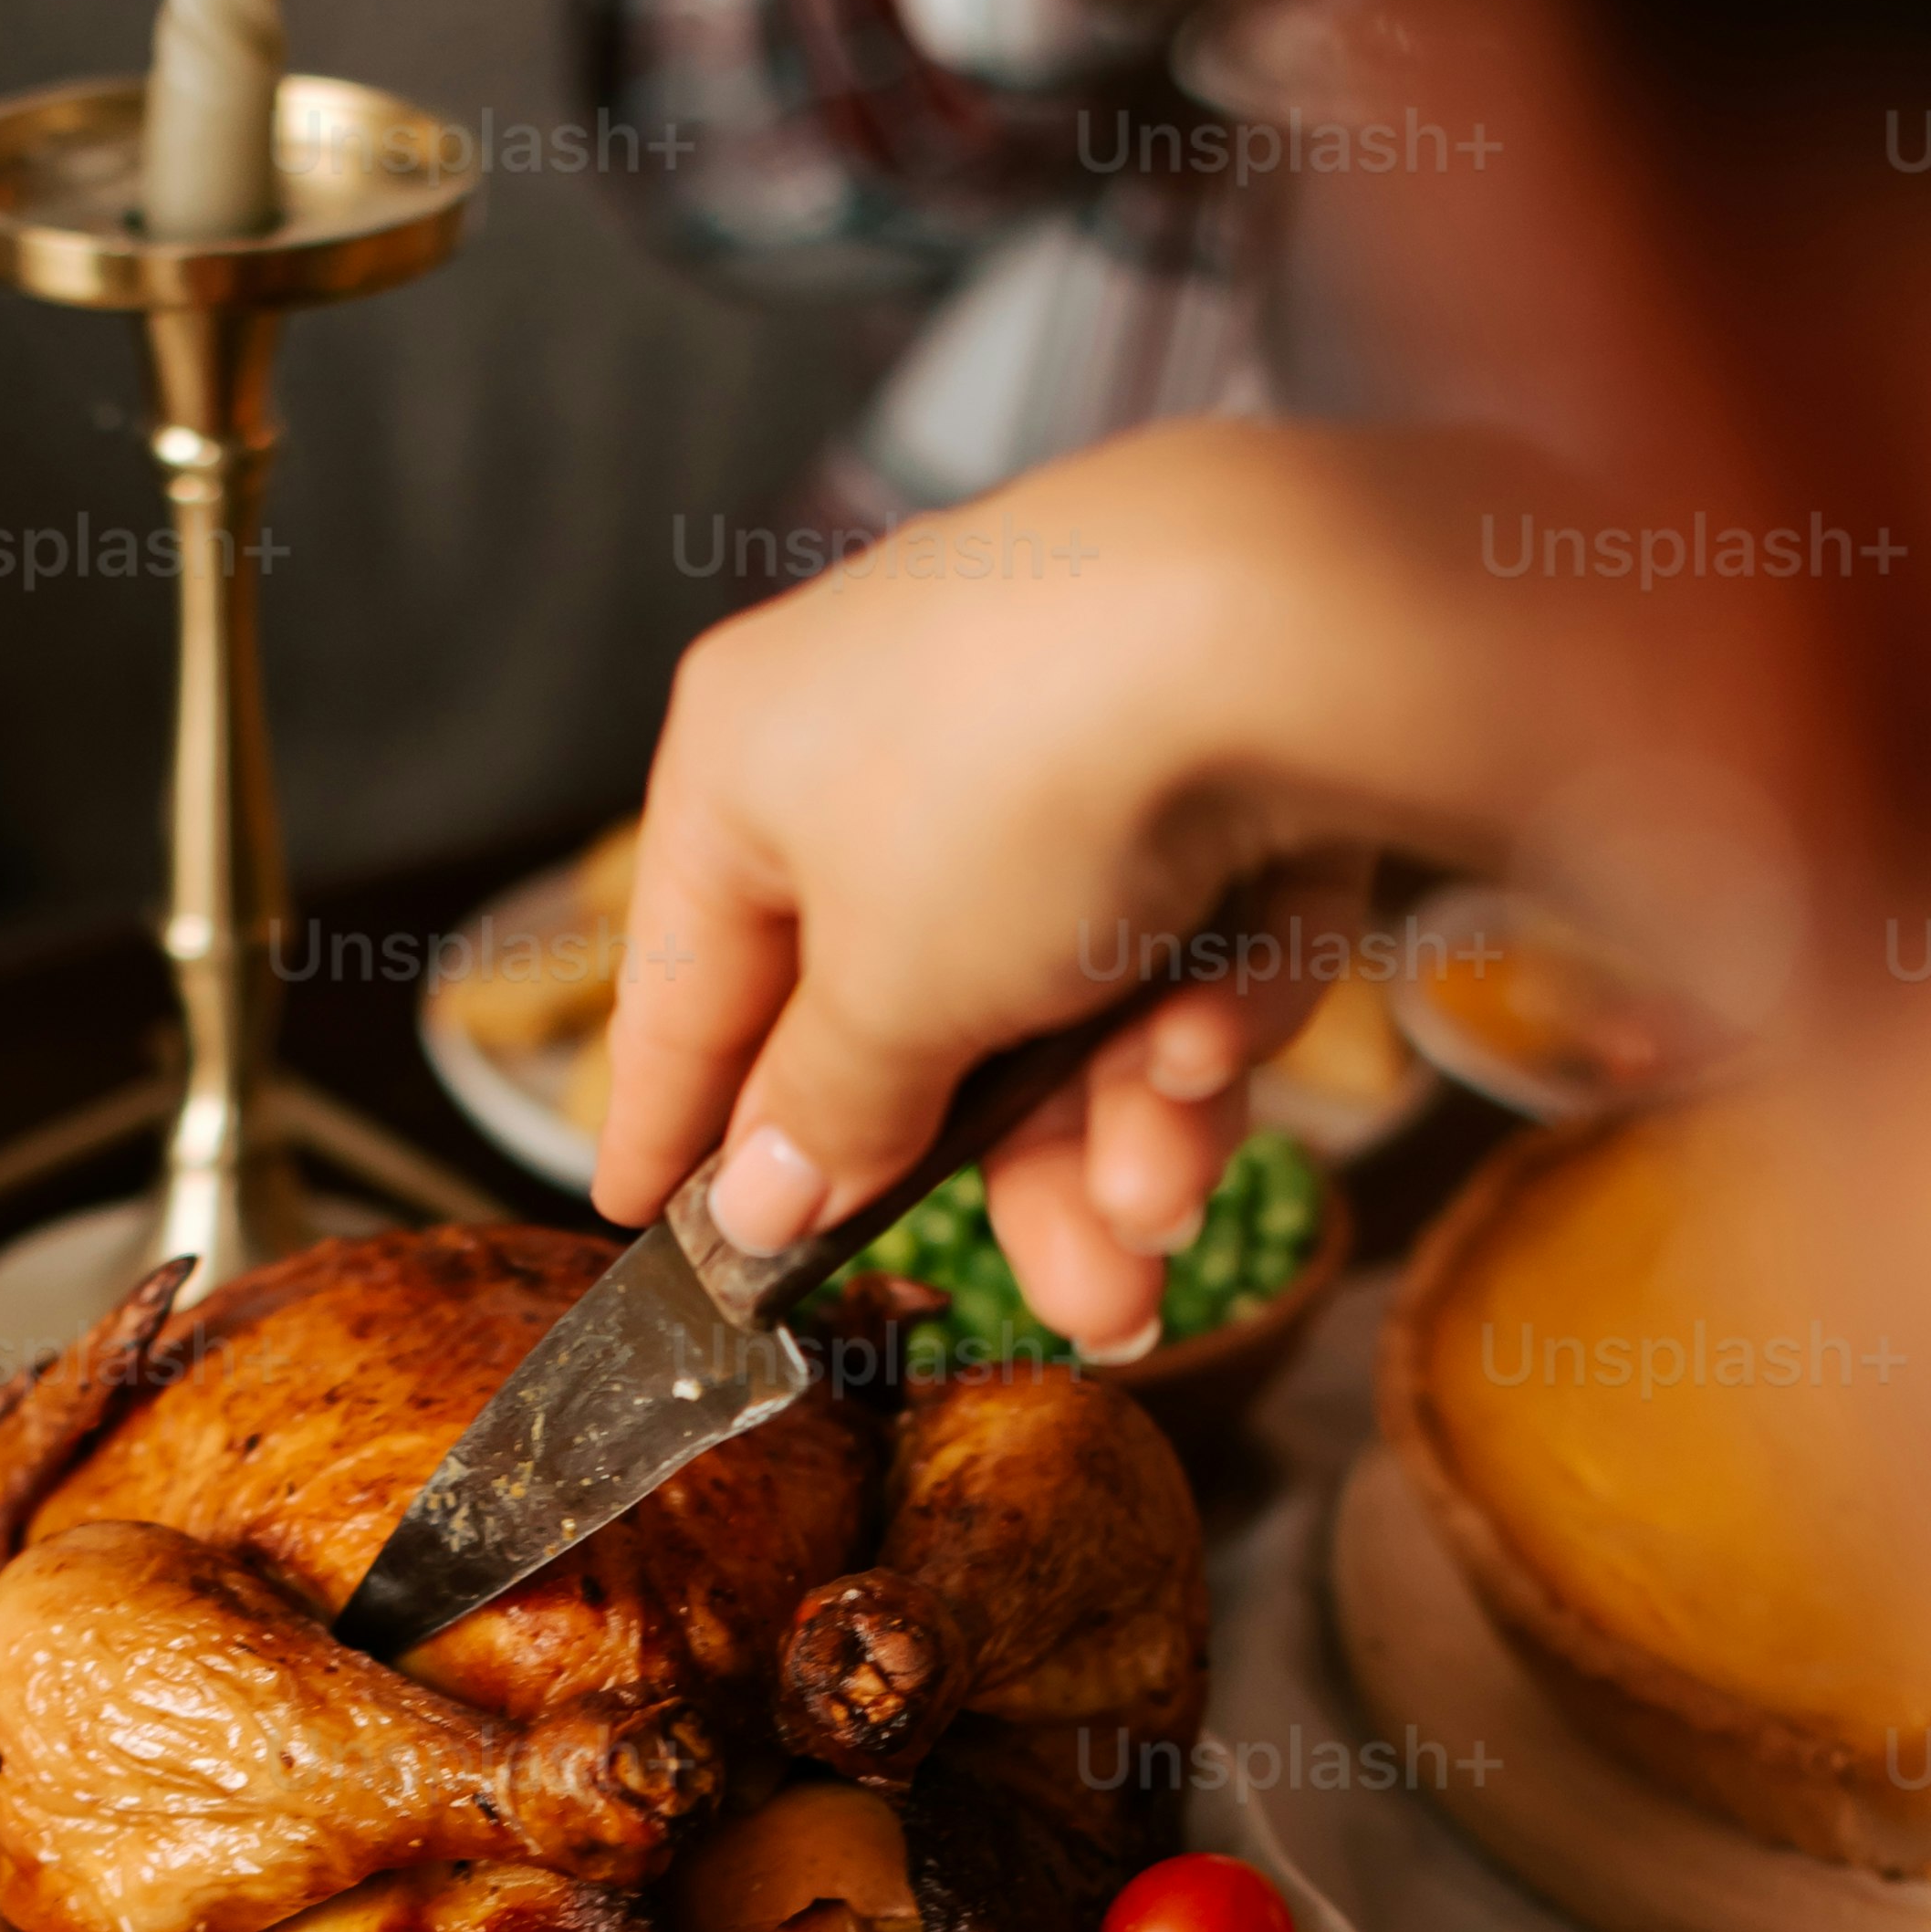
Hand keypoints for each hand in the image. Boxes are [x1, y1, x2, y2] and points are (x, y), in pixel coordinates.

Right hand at [593, 421, 1624, 1349]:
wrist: (1282, 626)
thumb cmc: (1017, 784)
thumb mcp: (888, 997)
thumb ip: (826, 1113)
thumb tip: (759, 1202)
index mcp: (750, 755)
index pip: (687, 983)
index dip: (673, 1125)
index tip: (648, 1226)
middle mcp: (892, 730)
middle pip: (922, 1024)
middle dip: (1024, 1186)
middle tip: (1091, 1305)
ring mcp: (1057, 729)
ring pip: (1076, 1000)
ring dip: (1131, 1124)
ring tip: (1173, 1206)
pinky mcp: (1213, 746)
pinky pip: (1192, 929)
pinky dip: (1214, 1001)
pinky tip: (1225, 1034)